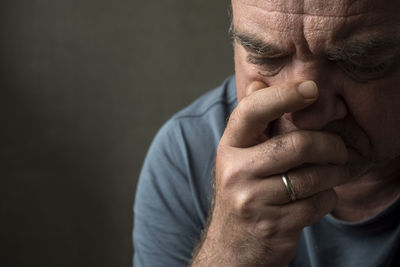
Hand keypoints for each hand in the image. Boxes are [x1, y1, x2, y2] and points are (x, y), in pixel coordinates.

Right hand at [191, 81, 348, 266]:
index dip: (283, 95)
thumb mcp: (238, 156)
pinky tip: (319, 197)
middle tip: (341, 149)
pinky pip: (317, 203)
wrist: (232, 246)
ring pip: (313, 177)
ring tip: (335, 172)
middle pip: (296, 145)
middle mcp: (236, 172)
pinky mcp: (274, 226)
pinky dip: (328, 198)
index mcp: (229, 148)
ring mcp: (252, 201)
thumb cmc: (242, 192)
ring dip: (334, 174)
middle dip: (330, 145)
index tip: (312, 89)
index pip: (252, 112)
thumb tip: (258, 82)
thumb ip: (251, 121)